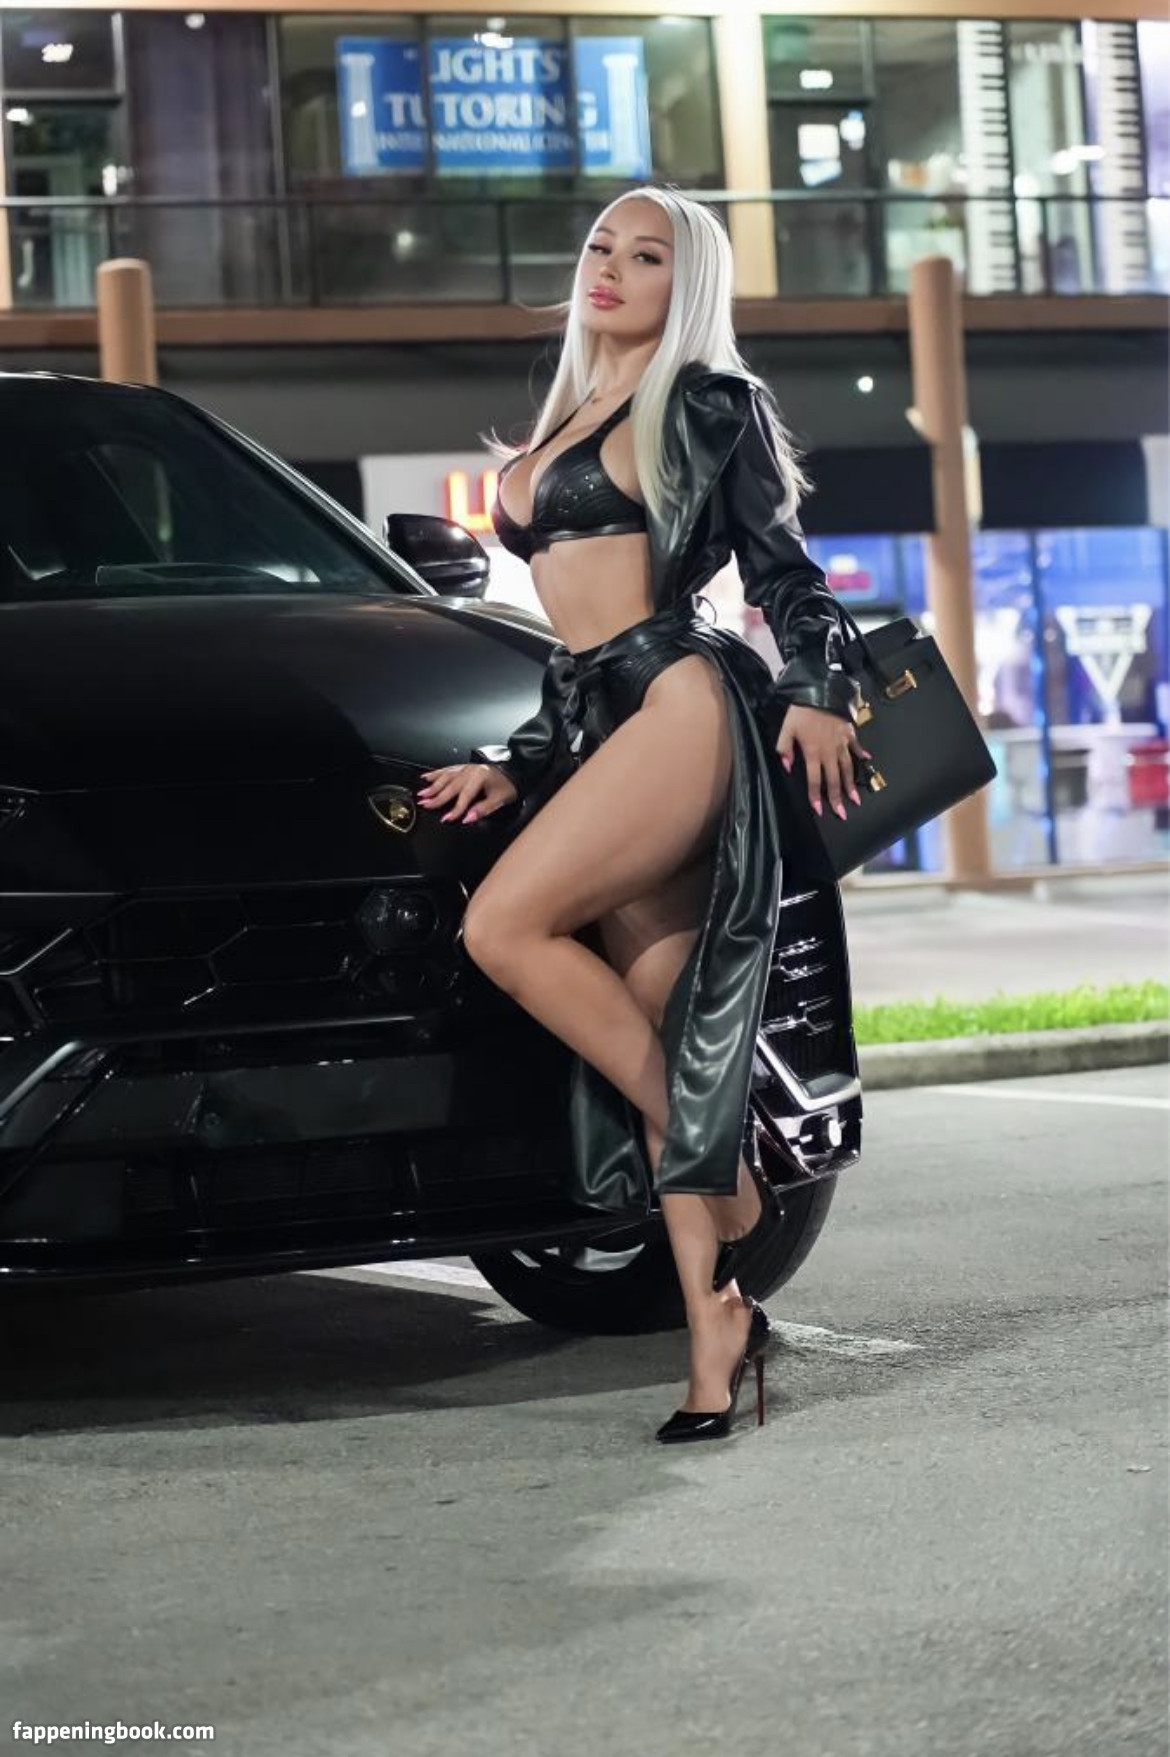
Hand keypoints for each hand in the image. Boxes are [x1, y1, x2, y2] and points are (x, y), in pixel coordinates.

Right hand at [416, 761, 518, 824]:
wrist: (513, 774)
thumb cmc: (507, 788)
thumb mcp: (499, 801)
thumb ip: (483, 810)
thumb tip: (468, 818)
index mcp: (479, 777)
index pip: (464, 797)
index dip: (455, 809)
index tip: (447, 819)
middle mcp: (470, 770)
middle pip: (451, 786)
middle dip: (437, 797)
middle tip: (425, 805)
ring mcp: (465, 768)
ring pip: (446, 777)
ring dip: (433, 786)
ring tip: (422, 794)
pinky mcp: (463, 767)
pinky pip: (447, 769)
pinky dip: (435, 774)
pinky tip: (426, 777)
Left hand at [776, 704, 871, 820]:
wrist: (820, 690)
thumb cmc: (801, 710)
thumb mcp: (786, 728)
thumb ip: (784, 748)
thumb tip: (787, 766)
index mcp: (812, 752)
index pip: (814, 780)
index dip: (816, 796)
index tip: (820, 810)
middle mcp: (829, 752)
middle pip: (833, 779)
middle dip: (837, 798)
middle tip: (842, 813)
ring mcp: (842, 743)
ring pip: (847, 768)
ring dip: (851, 784)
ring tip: (856, 799)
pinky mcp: (849, 733)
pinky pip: (856, 746)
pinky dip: (862, 754)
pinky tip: (867, 761)